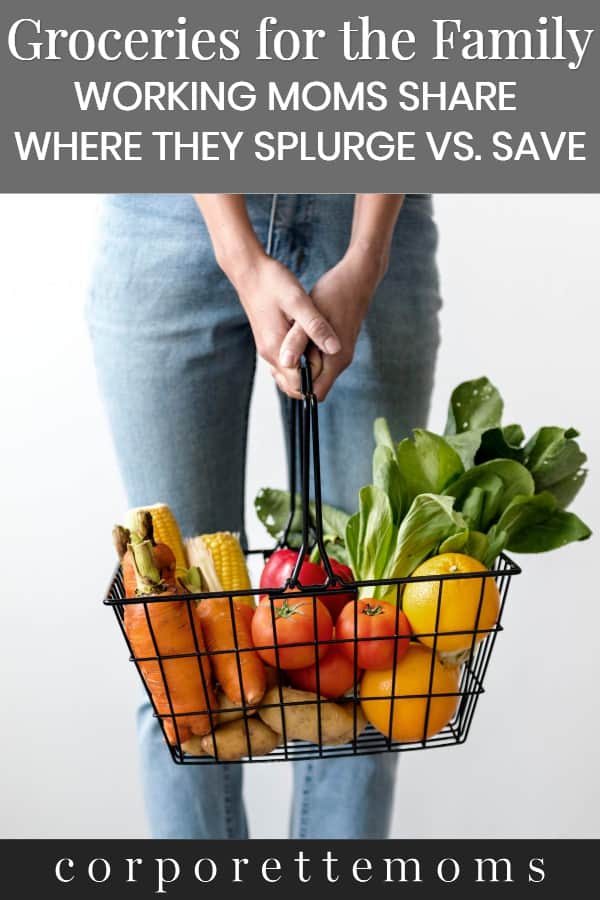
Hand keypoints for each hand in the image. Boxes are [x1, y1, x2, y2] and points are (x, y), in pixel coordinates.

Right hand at [224, 250, 340, 397]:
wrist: (249, 270)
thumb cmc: (273, 283)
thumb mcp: (299, 302)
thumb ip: (316, 327)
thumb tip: (335, 349)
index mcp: (276, 349)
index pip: (298, 385)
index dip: (317, 379)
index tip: (331, 362)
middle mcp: (269, 354)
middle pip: (291, 385)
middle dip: (312, 379)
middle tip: (329, 358)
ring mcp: (267, 348)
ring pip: (288, 375)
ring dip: (306, 370)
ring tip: (322, 350)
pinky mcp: (269, 341)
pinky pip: (285, 362)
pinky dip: (299, 361)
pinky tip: (311, 344)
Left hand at [278, 245, 387, 399]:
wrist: (357, 278)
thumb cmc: (334, 293)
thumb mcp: (310, 315)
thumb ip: (297, 341)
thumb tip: (285, 363)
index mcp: (335, 360)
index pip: (314, 393)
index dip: (295, 386)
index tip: (281, 367)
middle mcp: (339, 362)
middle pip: (312, 385)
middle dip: (294, 375)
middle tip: (281, 353)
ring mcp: (338, 355)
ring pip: (313, 372)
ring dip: (298, 363)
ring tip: (287, 343)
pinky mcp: (335, 346)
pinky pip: (316, 360)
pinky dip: (304, 353)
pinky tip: (295, 337)